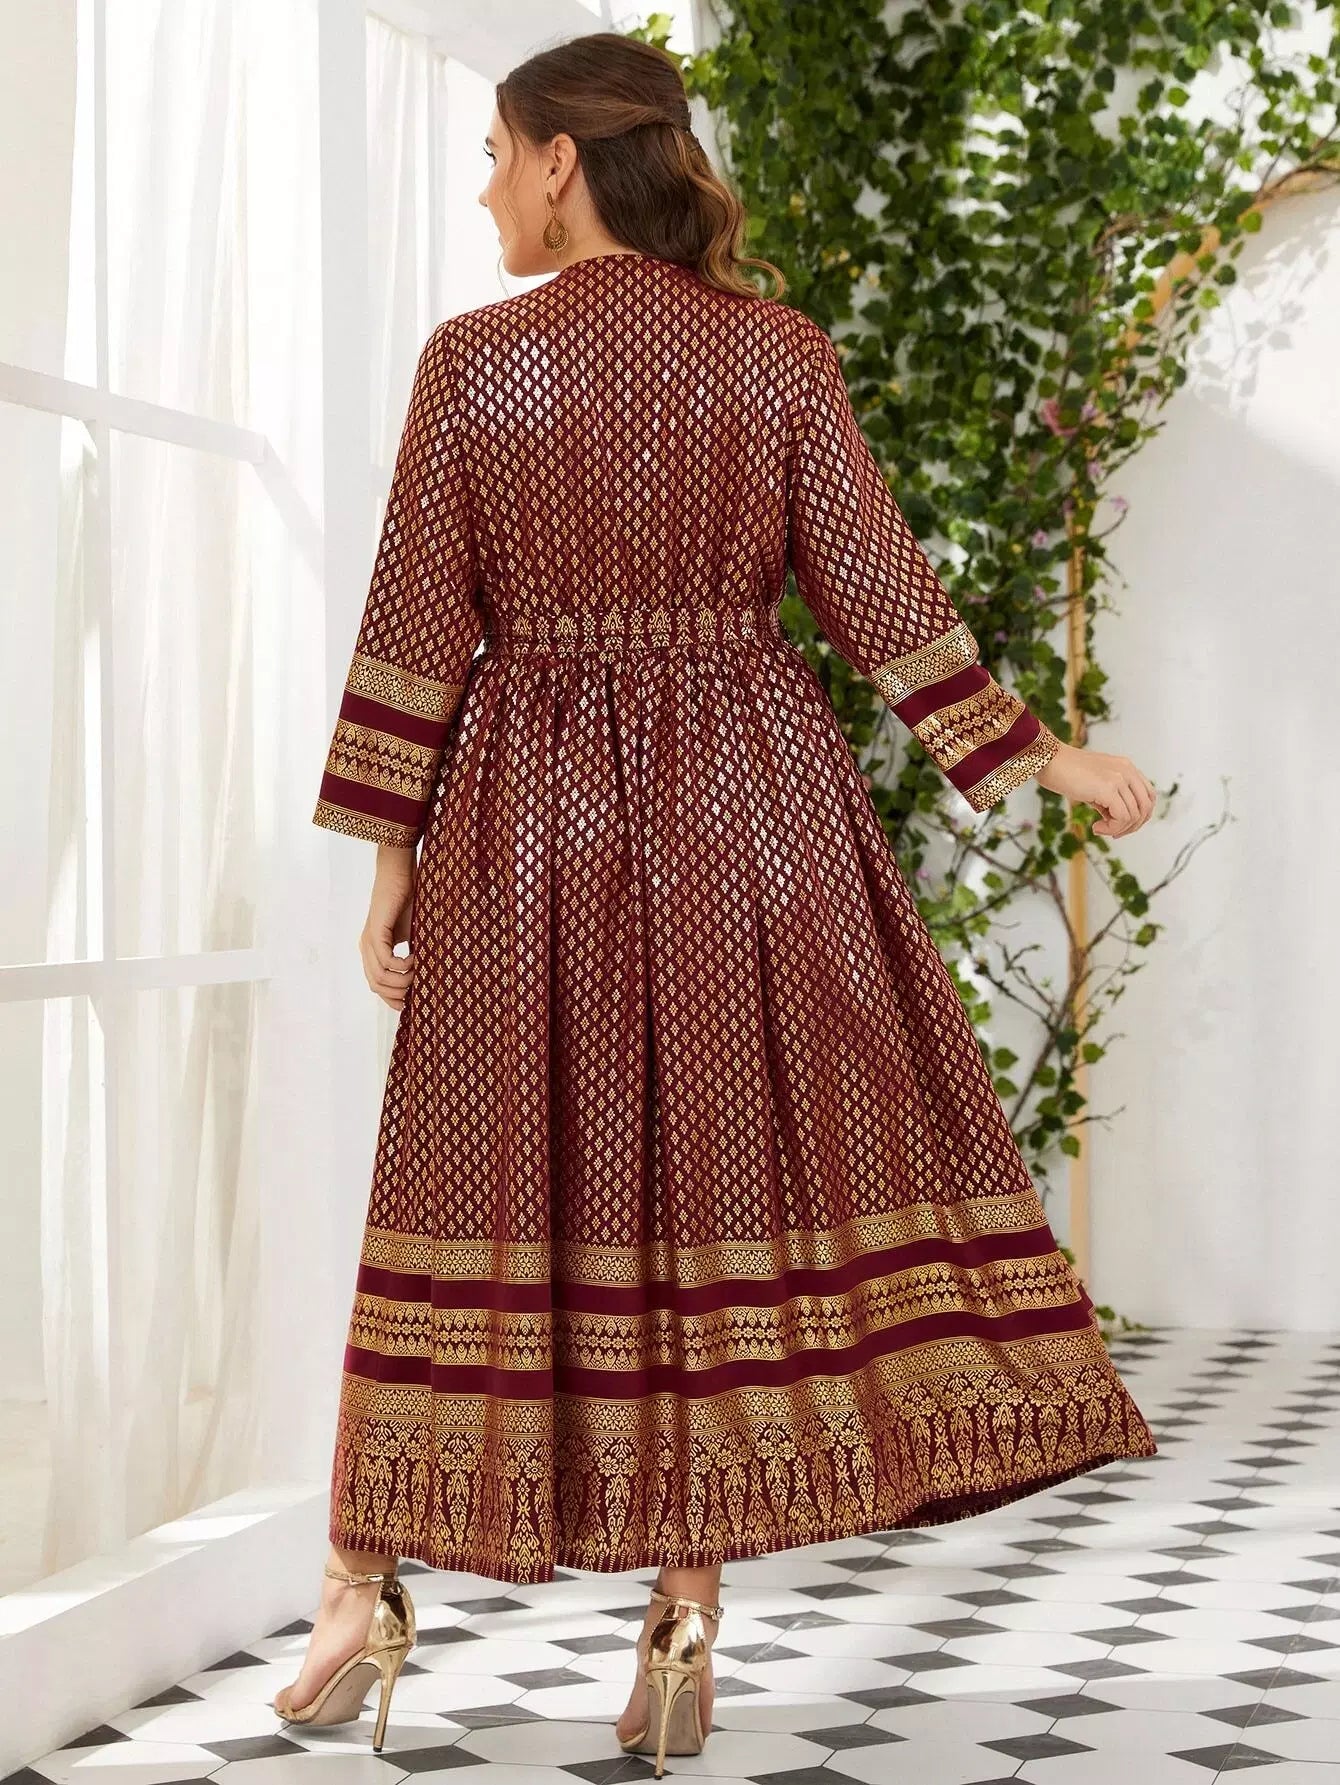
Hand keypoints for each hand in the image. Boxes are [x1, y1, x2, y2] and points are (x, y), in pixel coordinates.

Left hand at [360, 848, 416, 1009]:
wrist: (400, 873)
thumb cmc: (408, 900)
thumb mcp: (411, 934)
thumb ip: (411, 954)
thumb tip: (425, 976)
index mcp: (372, 950)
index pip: (376, 985)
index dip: (391, 998)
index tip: (410, 1003)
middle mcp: (366, 948)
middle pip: (376, 986)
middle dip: (397, 994)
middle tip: (417, 991)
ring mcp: (368, 940)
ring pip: (380, 977)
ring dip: (403, 981)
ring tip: (419, 972)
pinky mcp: (376, 932)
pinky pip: (386, 961)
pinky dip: (403, 965)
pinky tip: (416, 957)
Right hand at [1034, 739, 1155, 837]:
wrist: (1049, 761)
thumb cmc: (1065, 772)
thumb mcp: (1096, 784)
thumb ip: (1111, 798)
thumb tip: (1118, 822)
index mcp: (1127, 767)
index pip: (1148, 796)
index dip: (1139, 816)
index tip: (1120, 826)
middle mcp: (1127, 771)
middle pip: (1145, 808)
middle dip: (1131, 827)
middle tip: (1112, 833)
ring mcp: (1119, 779)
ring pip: (1134, 816)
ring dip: (1117, 829)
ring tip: (1099, 829)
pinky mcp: (1109, 789)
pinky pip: (1122, 818)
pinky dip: (1111, 828)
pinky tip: (1096, 827)